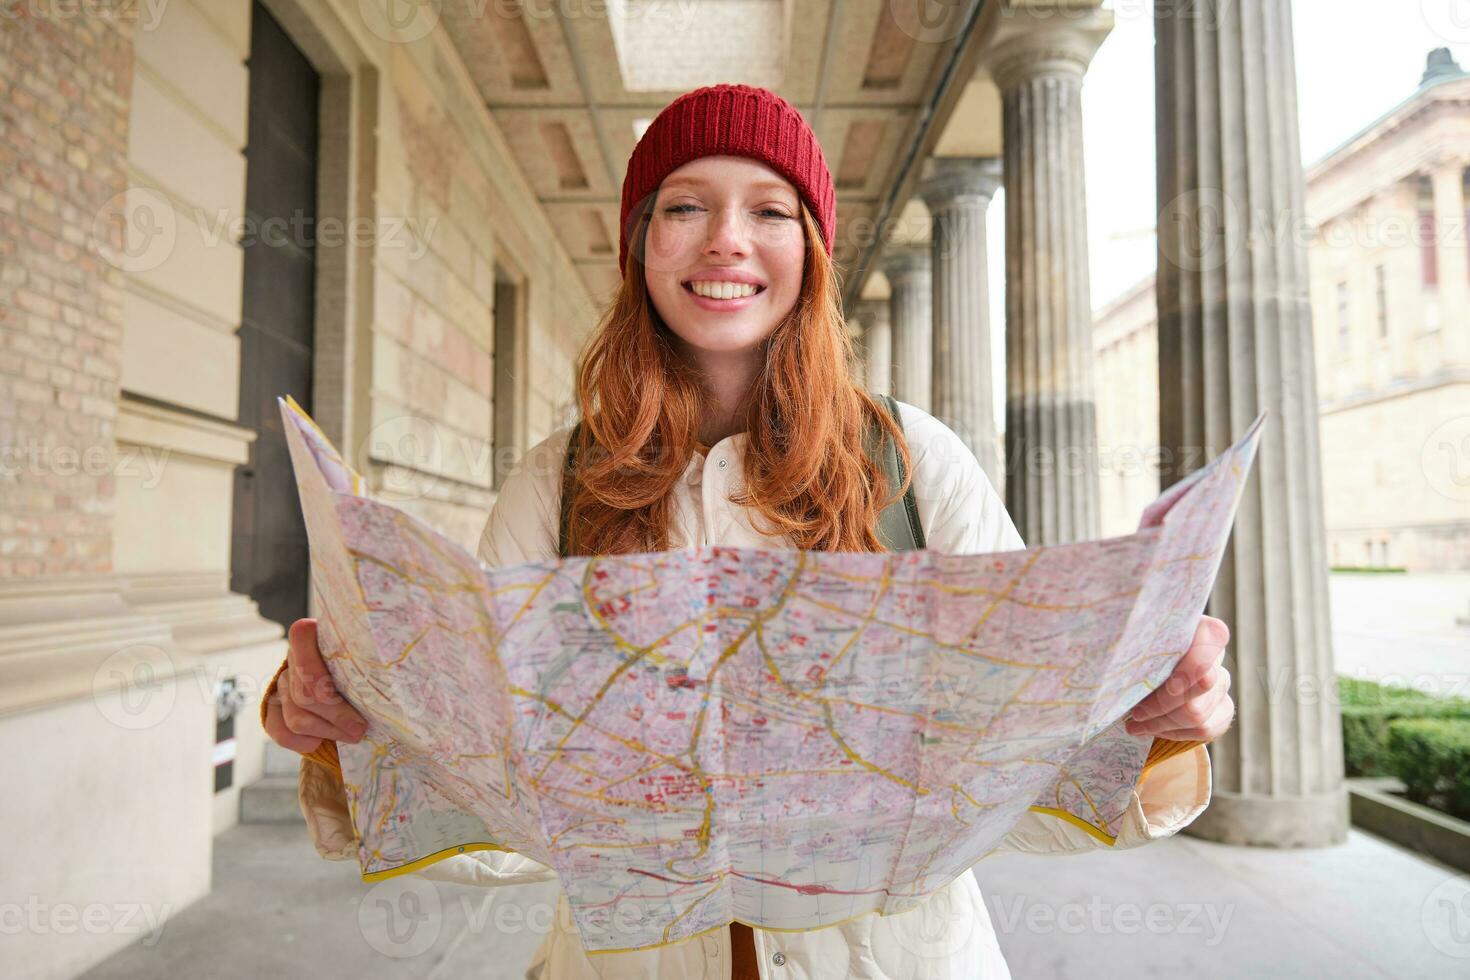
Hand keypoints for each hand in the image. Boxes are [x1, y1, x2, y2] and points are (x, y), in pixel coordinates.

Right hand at [263, 618, 367, 753]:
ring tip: (353, 734)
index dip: (317, 672)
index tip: (348, 693)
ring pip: (296, 718)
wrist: (356, 678)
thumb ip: (373, 654)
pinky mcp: (274, 709)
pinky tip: (322, 741)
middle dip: (337, 716)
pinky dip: (303, 743)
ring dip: (328, 732)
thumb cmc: (367, 661)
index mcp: (311, 635)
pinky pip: (281, 733)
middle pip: (305, 694)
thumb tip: (396, 672)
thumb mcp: (369, 651)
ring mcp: (280, 684)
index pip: (300, 640)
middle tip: (361, 727)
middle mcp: (292, 657)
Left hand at [1124, 614, 1233, 741]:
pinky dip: (1176, 734)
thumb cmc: (1127, 647)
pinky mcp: (1222, 708)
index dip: (1194, 666)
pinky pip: (1208, 729)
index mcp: (1197, 627)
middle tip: (1133, 713)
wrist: (1131, 665)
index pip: (1213, 638)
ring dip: (1163, 723)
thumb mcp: (1127, 636)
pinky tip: (1153, 729)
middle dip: (1163, 704)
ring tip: (1134, 723)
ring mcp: (1221, 683)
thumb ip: (1130, 636)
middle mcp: (1214, 654)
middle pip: (1204, 685)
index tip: (1169, 687)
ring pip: (1201, 713)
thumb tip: (1118, 642)